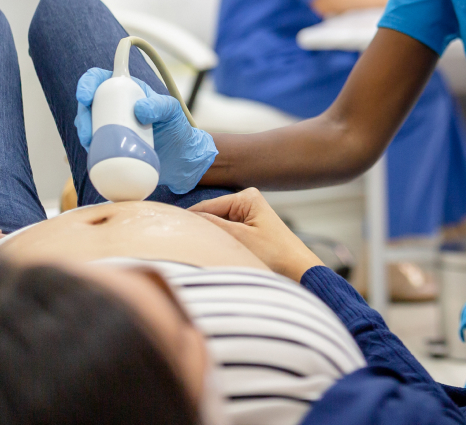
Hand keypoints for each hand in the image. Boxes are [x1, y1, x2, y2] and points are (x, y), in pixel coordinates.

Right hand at [76, 68, 217, 194]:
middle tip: (87, 132)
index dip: (88, 83)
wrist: (178, 158)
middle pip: (89, 104)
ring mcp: (110, 125)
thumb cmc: (176, 128)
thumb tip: (139, 109)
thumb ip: (161, 105)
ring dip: (83, 133)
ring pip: (88, 124)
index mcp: (127, 90)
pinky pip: (93, 144)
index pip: (101, 79)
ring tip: (91, 144)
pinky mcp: (108, 145)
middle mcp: (115, 106)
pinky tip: (93, 154)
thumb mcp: (173, 111)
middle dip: (82, 116)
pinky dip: (90, 148)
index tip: (84, 97)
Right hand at [189, 188, 323, 280]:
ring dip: (209, 236)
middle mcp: (247, 201)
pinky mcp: (250, 227)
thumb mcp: (239, 239)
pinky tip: (210, 250)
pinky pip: (226, 232)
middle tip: (179, 242)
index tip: (167, 228)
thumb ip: (213, 225)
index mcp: (246, 197)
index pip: (207, 206)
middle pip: (211, 214)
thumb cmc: (274, 254)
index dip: (188, 218)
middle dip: (200, 228)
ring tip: (193, 248)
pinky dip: (218, 240)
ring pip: (217, 224)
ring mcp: (248, 214)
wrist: (298, 269)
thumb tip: (186, 217)